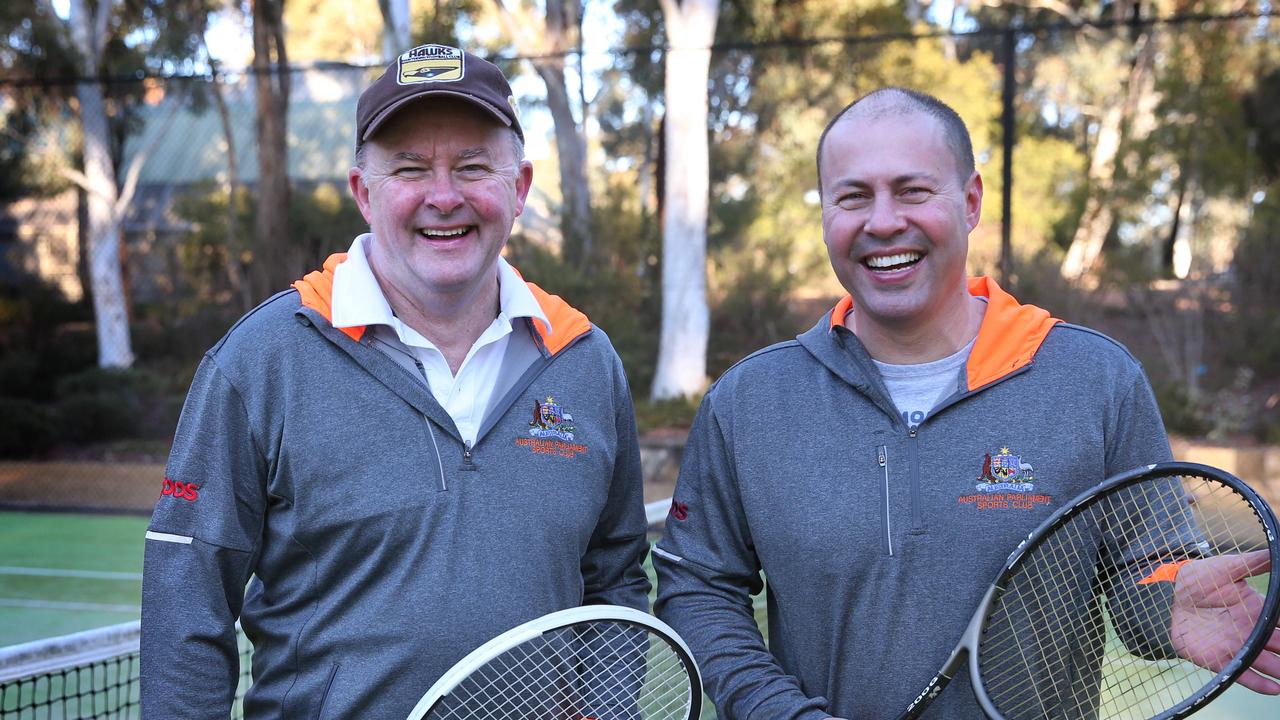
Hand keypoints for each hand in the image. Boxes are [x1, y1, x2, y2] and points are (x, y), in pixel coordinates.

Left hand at [1170, 549, 1279, 693]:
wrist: (1168, 595)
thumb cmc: (1200, 579)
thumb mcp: (1228, 567)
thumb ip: (1255, 562)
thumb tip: (1276, 548)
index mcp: (1259, 610)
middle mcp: (1253, 631)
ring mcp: (1238, 646)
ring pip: (1268, 663)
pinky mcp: (1220, 659)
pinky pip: (1244, 675)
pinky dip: (1261, 684)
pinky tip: (1274, 688)